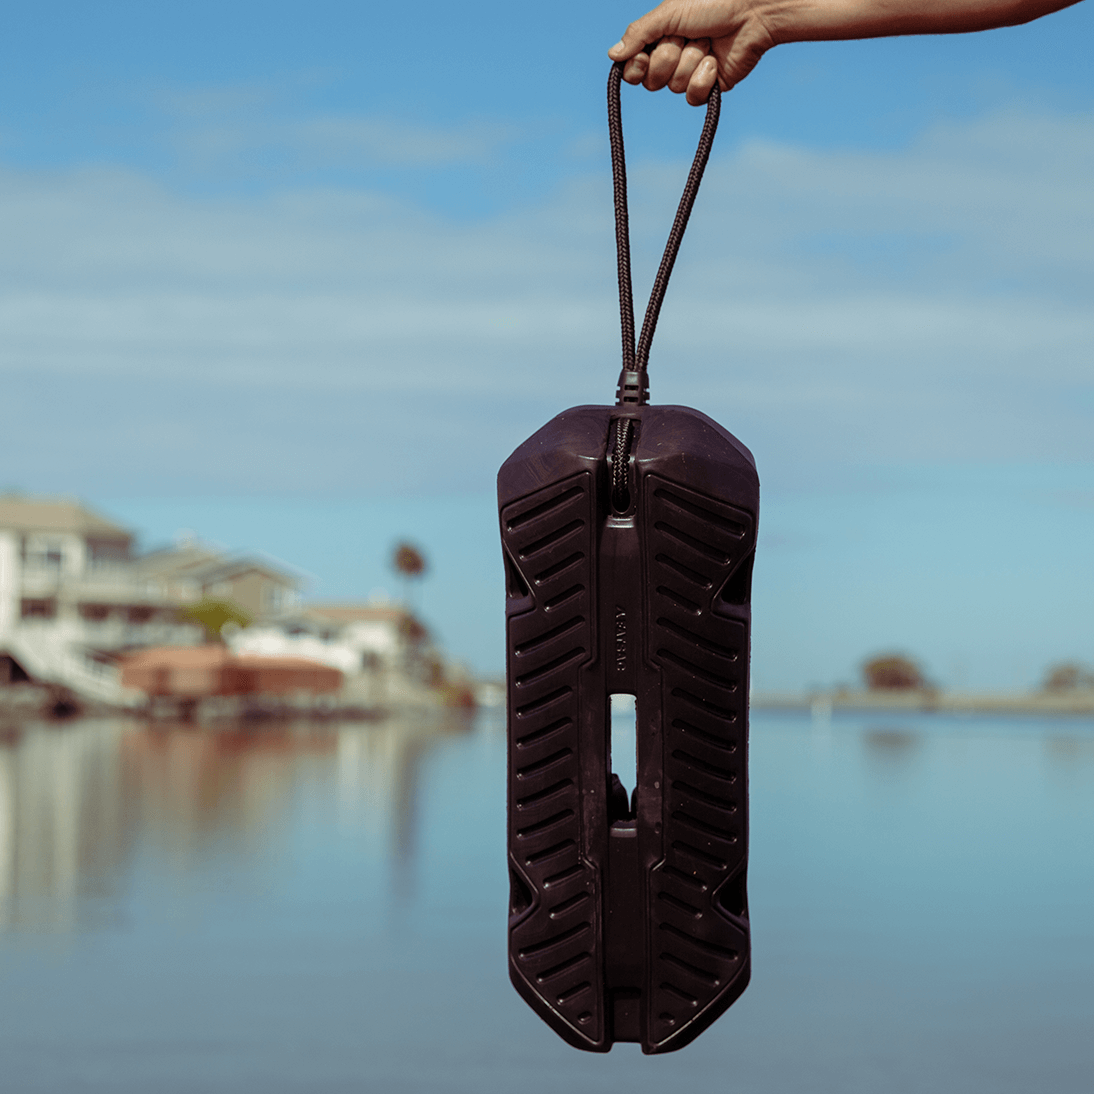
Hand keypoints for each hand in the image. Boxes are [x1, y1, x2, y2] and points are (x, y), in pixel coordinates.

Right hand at [608, 0, 778, 103]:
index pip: (633, 68)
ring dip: (691, 61)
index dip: (635, 68)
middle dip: (669, 58)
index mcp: (658, 39)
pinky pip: (692, 98)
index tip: (642, 57)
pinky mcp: (708, 87)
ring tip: (707, 42)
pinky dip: (703, 79)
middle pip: (652, 80)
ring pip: (674, 87)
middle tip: (687, 37)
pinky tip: (714, 62)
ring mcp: (690, 74)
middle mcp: (671, 58)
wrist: (751, 11)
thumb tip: (612, 54)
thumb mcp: (668, 13)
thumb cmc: (711, 3)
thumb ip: (639, 33)